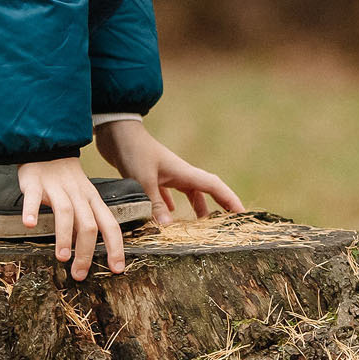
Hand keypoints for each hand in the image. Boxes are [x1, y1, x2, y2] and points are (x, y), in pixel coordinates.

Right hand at [17, 156, 125, 279]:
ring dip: (64, 236)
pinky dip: (32, 211)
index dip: (115, 247)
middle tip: (79, 274)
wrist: (48, 148)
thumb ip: (86, 222)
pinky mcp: (35, 183)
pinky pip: (33, 197)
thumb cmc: (67, 182)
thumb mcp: (84, 199)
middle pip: (88, 224)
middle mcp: (78, 195)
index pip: (110, 225)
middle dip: (86, 251)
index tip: (117, 270)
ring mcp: (56, 188)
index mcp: (93, 200)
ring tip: (62, 257)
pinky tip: (30, 225)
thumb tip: (89, 254)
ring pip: (65, 212)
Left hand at [93, 120, 243, 226]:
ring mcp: (166, 173)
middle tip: (226, 222)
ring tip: (199, 225)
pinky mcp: (152, 175)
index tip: (242, 214)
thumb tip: (168, 227)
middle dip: (218, 205)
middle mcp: (179, 173)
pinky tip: (167, 216)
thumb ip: (155, 204)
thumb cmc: (133, 152)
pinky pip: (168, 193)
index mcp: (183, 172)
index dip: (230, 200)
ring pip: (188, 192)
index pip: (214, 186)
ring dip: (196, 206)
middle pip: (205, 190)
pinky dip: (171, 205)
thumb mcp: (143, 180)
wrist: (116, 132)